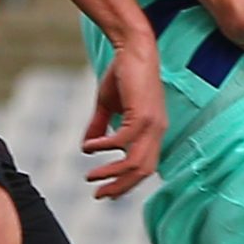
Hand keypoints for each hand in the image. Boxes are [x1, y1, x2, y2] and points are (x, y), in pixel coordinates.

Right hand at [81, 44, 166, 199]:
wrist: (132, 48)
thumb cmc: (122, 73)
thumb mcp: (108, 105)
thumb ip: (99, 126)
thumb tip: (86, 146)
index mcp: (153, 131)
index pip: (144, 166)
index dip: (127, 183)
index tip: (107, 193)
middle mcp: (157, 131)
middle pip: (142, 171)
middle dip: (119, 186)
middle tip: (98, 195)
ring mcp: (152, 124)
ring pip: (135, 162)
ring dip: (112, 173)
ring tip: (91, 176)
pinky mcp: (142, 114)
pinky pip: (122, 141)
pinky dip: (104, 147)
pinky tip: (89, 148)